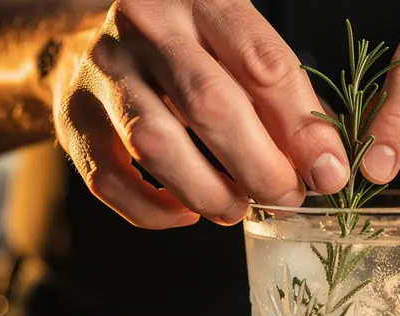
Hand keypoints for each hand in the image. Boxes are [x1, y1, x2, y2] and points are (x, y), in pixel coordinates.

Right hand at [51, 0, 349, 228]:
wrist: (82, 37)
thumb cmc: (183, 49)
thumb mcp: (235, 46)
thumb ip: (282, 97)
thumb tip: (326, 165)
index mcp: (202, 0)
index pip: (263, 64)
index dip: (303, 128)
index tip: (328, 172)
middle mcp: (148, 26)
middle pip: (212, 106)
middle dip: (260, 167)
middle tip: (286, 197)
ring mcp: (103, 71)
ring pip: (157, 144)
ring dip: (209, 192)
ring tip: (236, 207)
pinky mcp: (72, 117)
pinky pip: (113, 180)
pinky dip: (156, 210)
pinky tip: (187, 211)